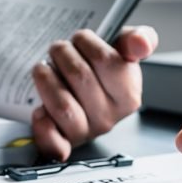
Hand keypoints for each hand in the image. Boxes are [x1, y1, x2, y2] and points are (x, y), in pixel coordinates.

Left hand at [32, 26, 157, 160]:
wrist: (78, 98)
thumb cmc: (101, 74)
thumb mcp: (122, 52)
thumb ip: (138, 40)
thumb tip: (141, 42)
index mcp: (128, 96)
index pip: (107, 61)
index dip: (88, 42)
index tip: (80, 38)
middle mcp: (108, 118)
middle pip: (80, 77)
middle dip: (63, 54)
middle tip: (58, 49)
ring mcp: (85, 133)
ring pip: (62, 105)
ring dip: (45, 79)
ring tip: (43, 69)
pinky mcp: (62, 144)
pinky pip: (53, 142)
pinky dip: (43, 126)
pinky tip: (40, 110)